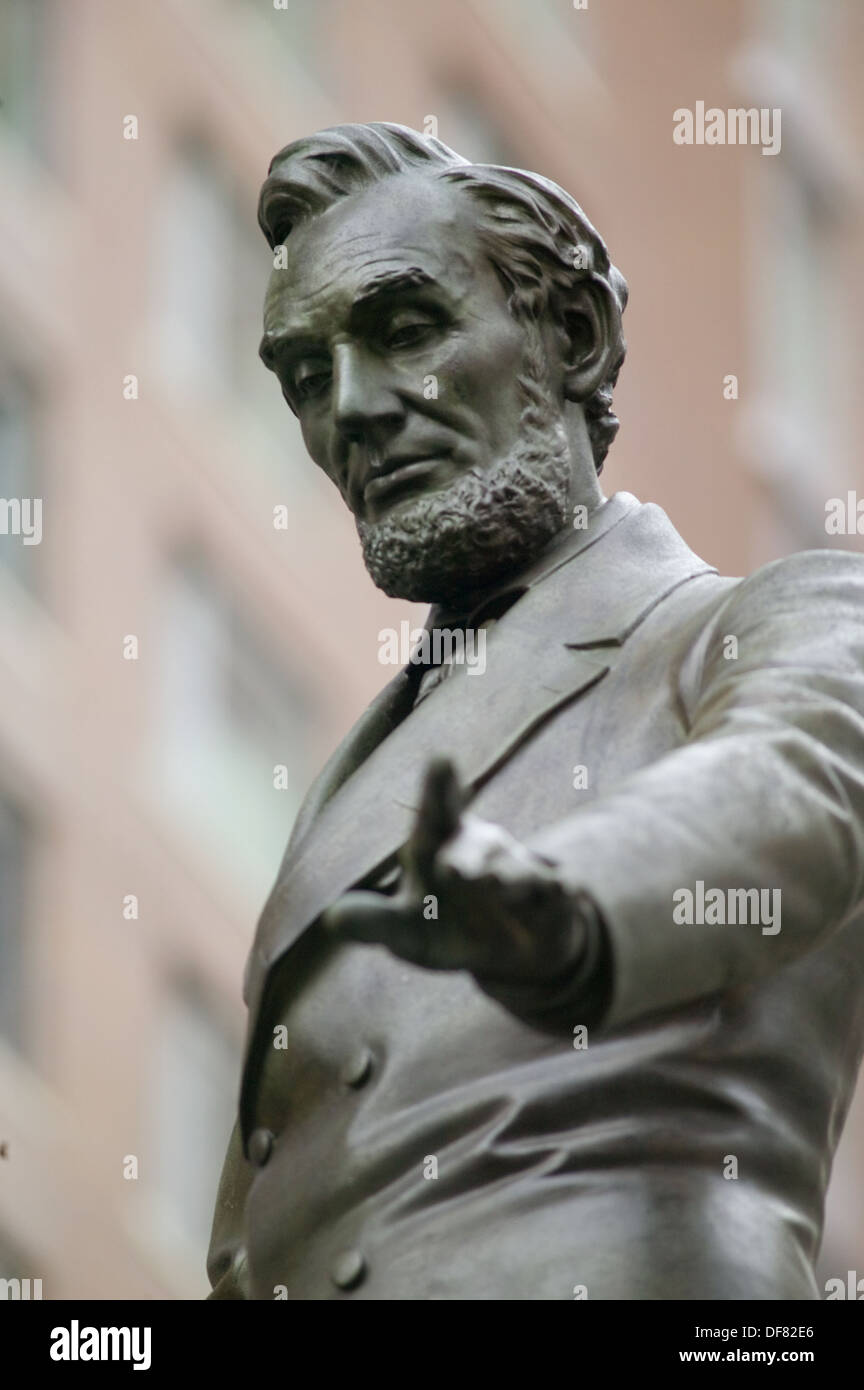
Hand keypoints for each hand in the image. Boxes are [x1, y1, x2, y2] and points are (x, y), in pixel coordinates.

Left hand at [321, 757, 587, 986]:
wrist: (509, 950)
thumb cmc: (444, 925)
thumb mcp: (405, 931)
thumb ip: (373, 922)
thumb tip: (332, 919)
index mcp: (440, 846)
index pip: (435, 816)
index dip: (438, 790)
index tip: (441, 761)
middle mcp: (481, 850)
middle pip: (473, 848)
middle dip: (466, 856)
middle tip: (451, 867)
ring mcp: (518, 871)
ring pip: (514, 871)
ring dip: (507, 878)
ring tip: (493, 885)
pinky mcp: (550, 897)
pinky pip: (554, 891)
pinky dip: (554, 891)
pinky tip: (559, 891)